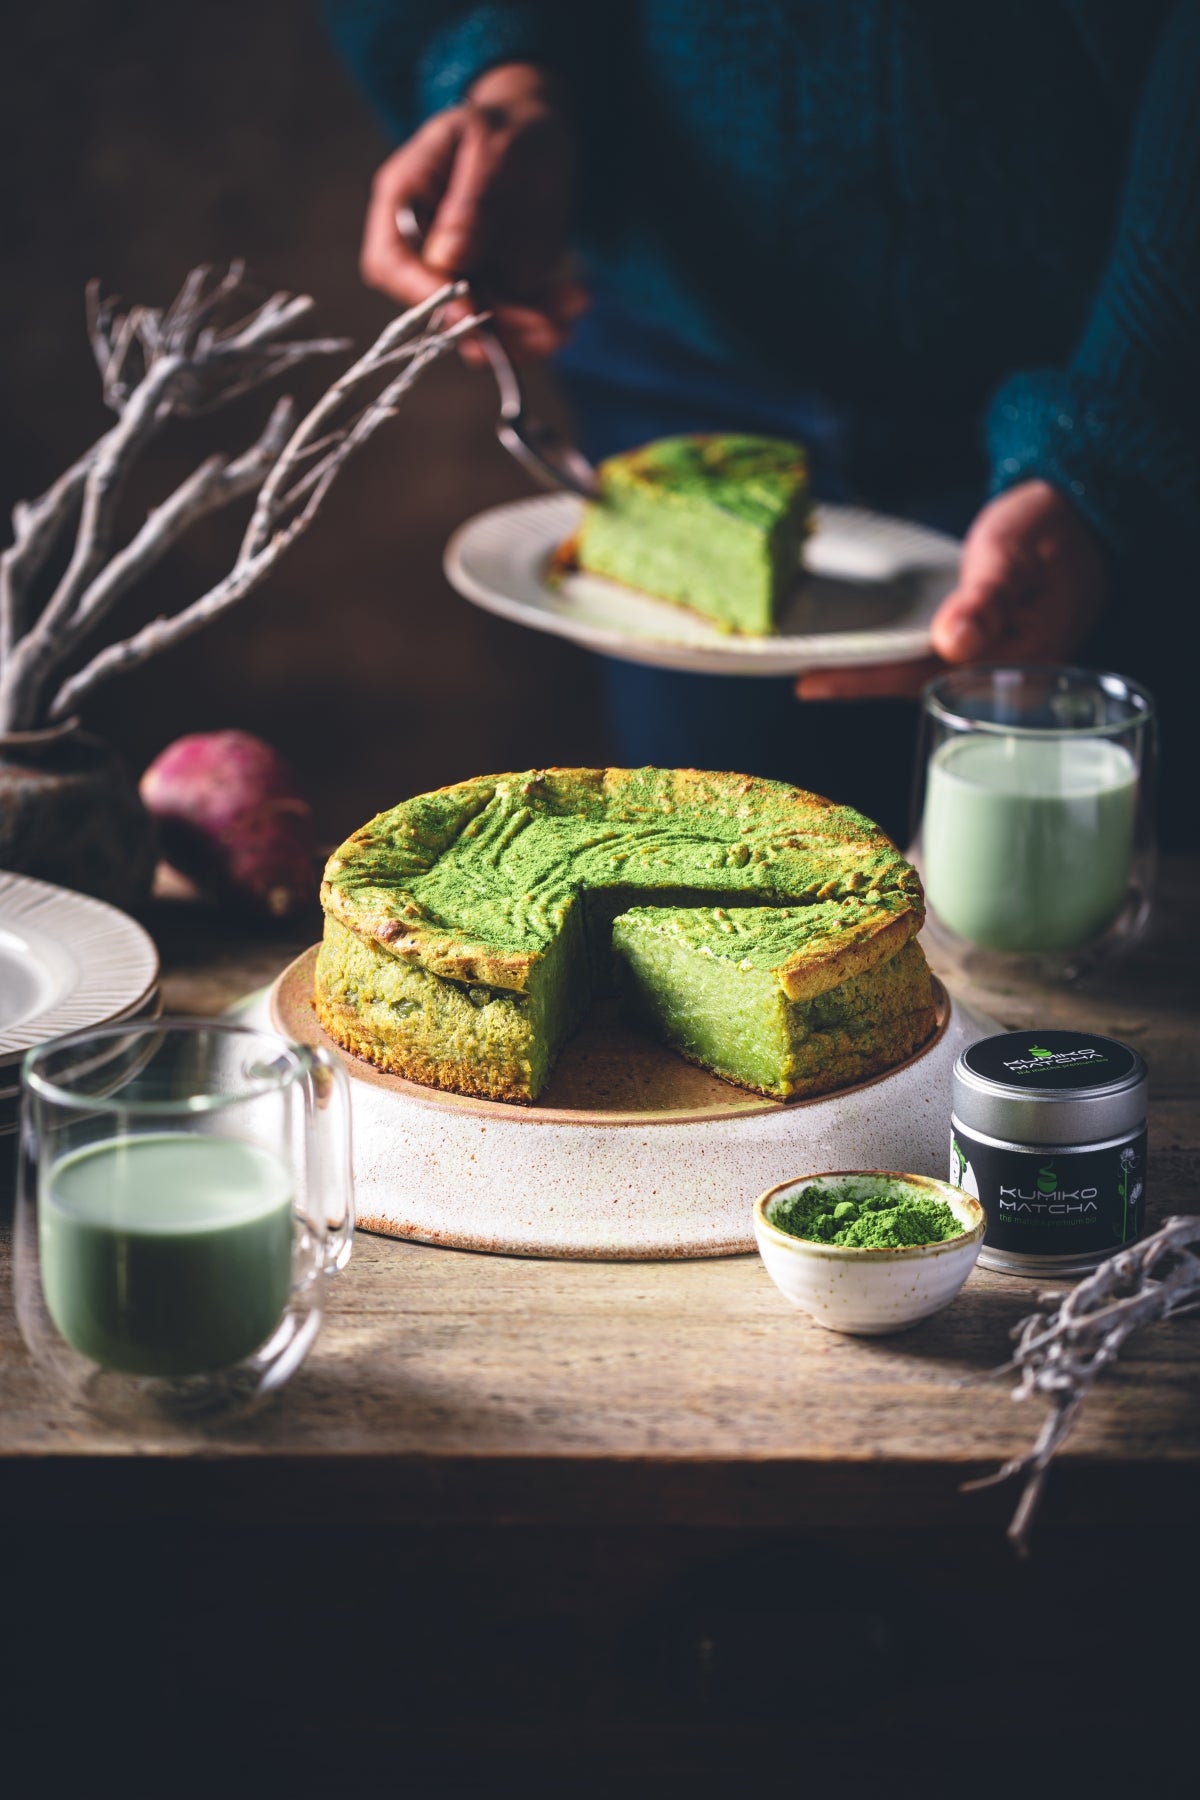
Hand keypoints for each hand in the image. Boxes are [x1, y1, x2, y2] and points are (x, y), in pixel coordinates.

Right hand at [359, 62, 586, 363]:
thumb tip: (447, 259)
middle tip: (541, 328)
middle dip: (488, 328)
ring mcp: (462, 270)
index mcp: (404, 198)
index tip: (470, 309)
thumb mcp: (493, 144)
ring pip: (480, 323)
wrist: (540, 129)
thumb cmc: (509, 123)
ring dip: (522, 335)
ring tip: (564, 325)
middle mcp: (426, 244)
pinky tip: (574, 304)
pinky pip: (513, 318)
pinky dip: (543, 322)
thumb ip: (471, 200)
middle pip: (437, 307)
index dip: (424, 295)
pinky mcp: (496, 284)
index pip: (391, 262)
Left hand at [795, 480, 1112, 699]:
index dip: (864, 682)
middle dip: (856, 683)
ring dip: (865, 671)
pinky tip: (854, 652)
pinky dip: (887, 654)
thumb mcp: (1015, 555)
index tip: (810, 682)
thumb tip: (953, 642)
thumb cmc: (1048, 530)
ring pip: (914, 675)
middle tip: (796, 679)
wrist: (1082, 519)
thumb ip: (987, 599)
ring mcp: (988, 665)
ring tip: (810, 669)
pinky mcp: (977, 649)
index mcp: (1015, 664)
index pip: (924, 681)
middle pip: (912, 687)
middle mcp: (998, 677)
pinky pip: (923, 658)